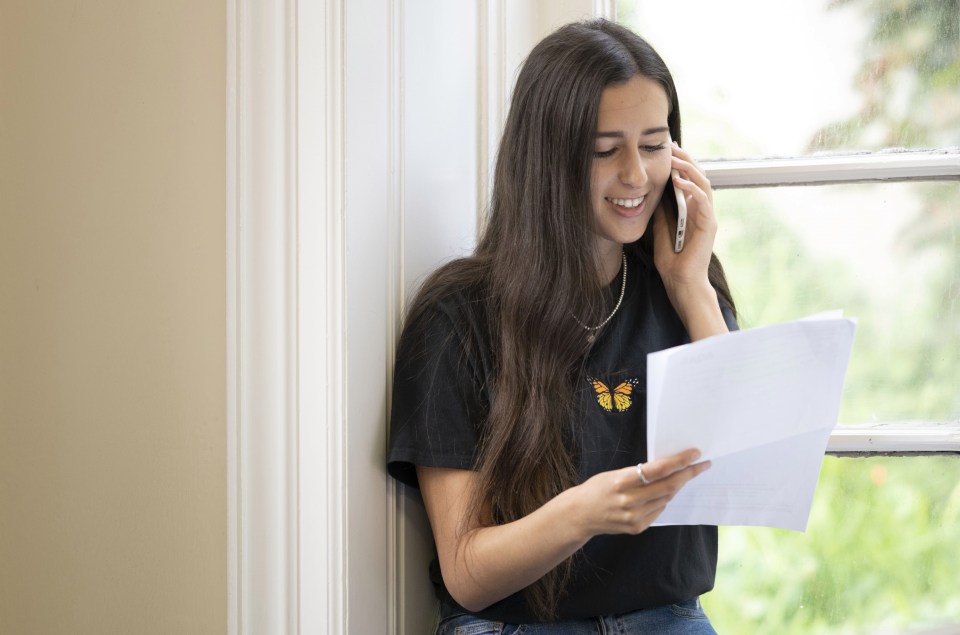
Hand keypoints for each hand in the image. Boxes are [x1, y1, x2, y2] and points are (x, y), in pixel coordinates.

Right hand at [565, 448, 710, 537]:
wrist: (580, 515)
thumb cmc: (597, 489)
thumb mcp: (614, 474)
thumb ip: (639, 473)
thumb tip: (668, 468)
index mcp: (621, 482)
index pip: (658, 470)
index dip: (679, 461)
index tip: (695, 453)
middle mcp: (629, 501)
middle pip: (668, 486)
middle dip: (688, 474)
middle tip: (702, 465)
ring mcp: (634, 517)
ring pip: (666, 498)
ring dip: (677, 486)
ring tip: (683, 475)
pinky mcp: (637, 527)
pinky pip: (658, 510)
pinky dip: (663, 499)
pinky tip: (662, 493)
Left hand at [653, 142, 716, 292]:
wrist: (681, 282)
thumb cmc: (672, 261)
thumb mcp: (660, 230)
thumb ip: (661, 212)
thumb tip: (653, 193)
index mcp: (692, 210)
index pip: (690, 180)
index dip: (681, 163)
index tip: (667, 149)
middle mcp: (703, 210)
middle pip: (699, 176)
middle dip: (685, 159)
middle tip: (671, 146)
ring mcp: (707, 216)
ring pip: (704, 183)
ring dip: (689, 168)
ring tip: (674, 158)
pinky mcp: (708, 225)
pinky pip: (703, 200)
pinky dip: (691, 188)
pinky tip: (677, 180)